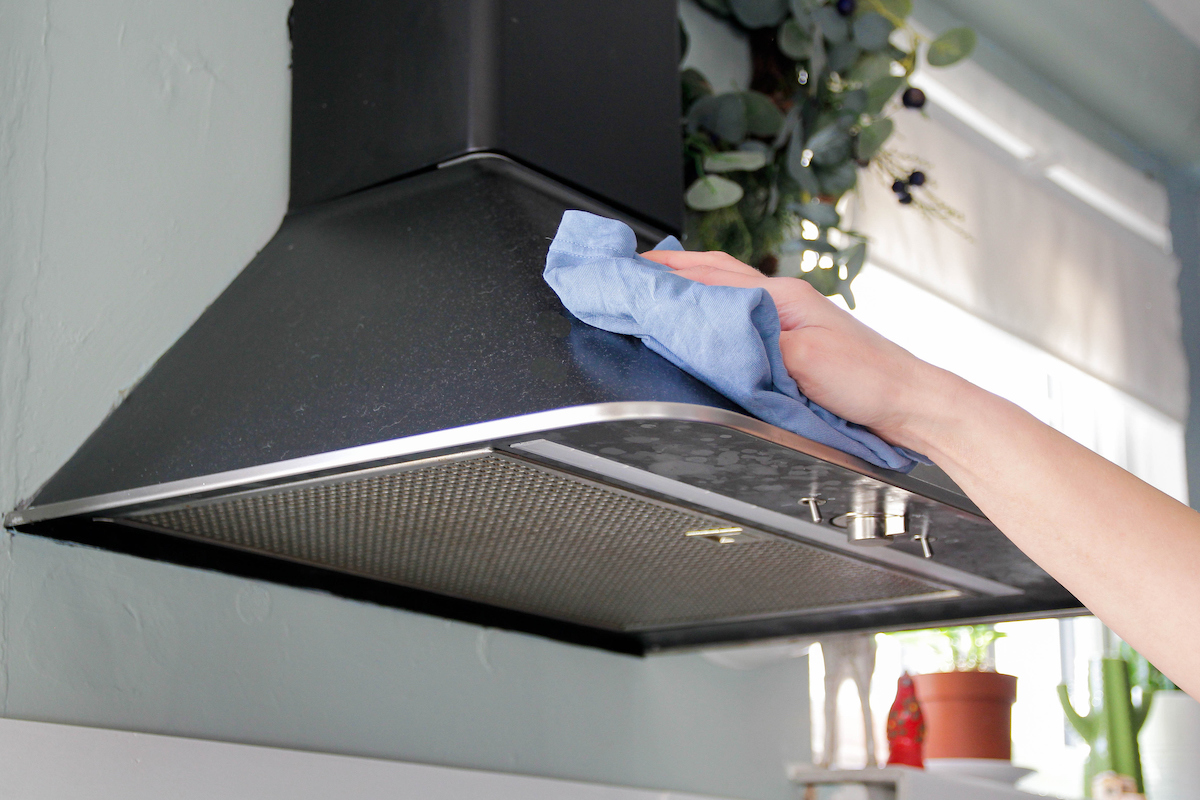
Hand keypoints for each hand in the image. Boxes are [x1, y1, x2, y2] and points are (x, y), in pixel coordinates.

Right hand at [640, 249, 957, 452]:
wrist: (908, 403)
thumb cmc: (868, 381)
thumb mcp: (801, 360)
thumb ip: (750, 340)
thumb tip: (707, 327)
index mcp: (779, 296)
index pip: (707, 276)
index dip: (663, 273)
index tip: (627, 270)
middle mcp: (780, 299)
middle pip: (711, 273)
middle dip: (667, 269)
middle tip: (628, 269)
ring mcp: (787, 316)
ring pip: (723, 291)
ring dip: (687, 284)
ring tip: (655, 284)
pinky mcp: (792, 340)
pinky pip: (737, 316)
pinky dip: (709, 310)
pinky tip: (701, 319)